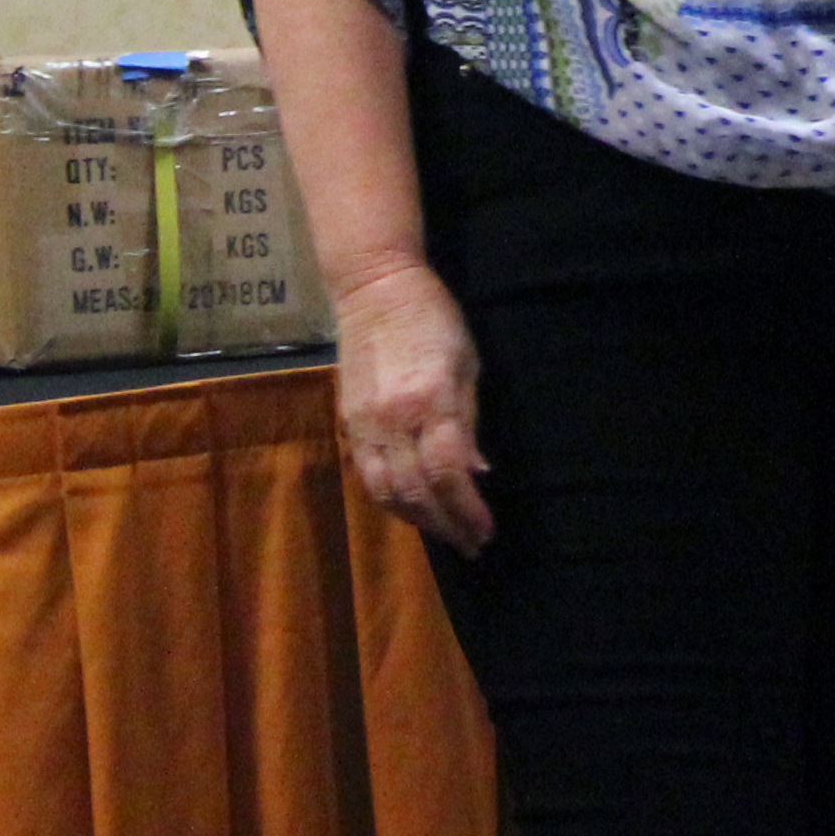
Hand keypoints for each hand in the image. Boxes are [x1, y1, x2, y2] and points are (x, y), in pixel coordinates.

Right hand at [331, 259, 493, 556]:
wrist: (375, 290)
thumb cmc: (434, 317)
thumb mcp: (466, 361)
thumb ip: (468, 420)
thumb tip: (477, 472)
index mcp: (429, 399)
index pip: (449, 472)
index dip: (468, 509)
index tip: (486, 531)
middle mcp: (393, 419)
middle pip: (417, 491)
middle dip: (447, 524)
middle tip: (471, 545)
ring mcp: (364, 425)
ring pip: (386, 493)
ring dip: (418, 521)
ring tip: (446, 533)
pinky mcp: (347, 424)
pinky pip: (367, 477)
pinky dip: (390, 501)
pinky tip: (412, 509)